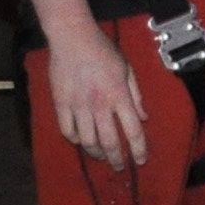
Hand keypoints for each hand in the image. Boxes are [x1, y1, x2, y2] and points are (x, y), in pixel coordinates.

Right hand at [45, 24, 146, 169]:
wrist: (72, 37)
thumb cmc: (103, 50)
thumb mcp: (127, 69)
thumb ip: (136, 95)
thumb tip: (144, 117)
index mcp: (119, 95)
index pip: (133, 130)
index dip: (138, 149)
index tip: (141, 161)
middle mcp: (100, 104)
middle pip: (110, 142)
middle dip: (117, 159)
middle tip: (120, 166)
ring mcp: (78, 106)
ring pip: (88, 141)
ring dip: (96, 153)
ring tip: (101, 156)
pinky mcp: (61, 104)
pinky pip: (67, 130)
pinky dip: (75, 139)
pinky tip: (80, 140)